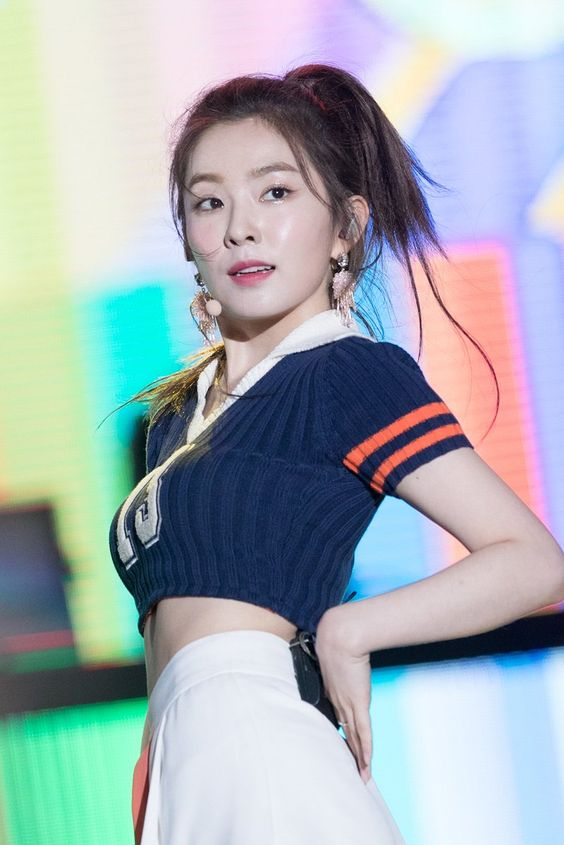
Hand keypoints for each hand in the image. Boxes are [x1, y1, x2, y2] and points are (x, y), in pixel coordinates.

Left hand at [315, 605, 372, 783]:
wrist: (339, 635)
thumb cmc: (335, 636)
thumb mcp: (330, 648)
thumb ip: (332, 654)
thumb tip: (334, 646)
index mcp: (330, 689)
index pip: (336, 715)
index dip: (340, 729)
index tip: (341, 740)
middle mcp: (337, 700)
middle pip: (344, 731)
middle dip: (348, 750)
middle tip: (349, 767)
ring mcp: (348, 703)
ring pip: (354, 736)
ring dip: (357, 756)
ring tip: (359, 773)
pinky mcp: (358, 702)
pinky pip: (363, 732)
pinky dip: (365, 749)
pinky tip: (366, 764)